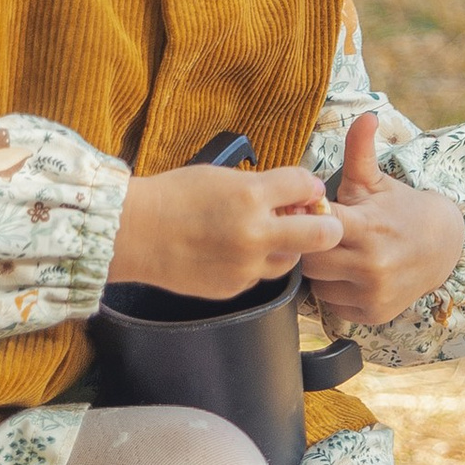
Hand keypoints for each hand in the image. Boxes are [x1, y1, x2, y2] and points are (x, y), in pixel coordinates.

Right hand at [109, 161, 337, 300]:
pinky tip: (237, 252)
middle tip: (326, 224)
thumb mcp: (220, 175)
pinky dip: (257, 265)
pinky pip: (260, 276)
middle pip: (321, 234)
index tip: (308, 190)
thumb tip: (290, 194)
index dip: (310, 186)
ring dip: (289, 248)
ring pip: (291, 261)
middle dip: (328, 226)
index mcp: (250, 195)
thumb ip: (259, 186)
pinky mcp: (234, 288)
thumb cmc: (172, 197)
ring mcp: (246, 265)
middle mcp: (255, 233)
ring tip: (270, 236)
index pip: (305, 185)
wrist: (136, 233)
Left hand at [297, 109, 464, 329]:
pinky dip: (337, 290)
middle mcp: (370, 265)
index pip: (315, 227)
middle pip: (310, 261)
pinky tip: (349, 274)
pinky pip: (334, 305)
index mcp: (367, 228)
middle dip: (311, 246)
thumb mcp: (378, 180)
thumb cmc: (402, 210)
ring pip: (318, 286)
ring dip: (322, 271)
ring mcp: (372, 293)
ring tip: (336, 253)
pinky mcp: (373, 314)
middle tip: (320, 235)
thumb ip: (361, 150)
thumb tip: (365, 115)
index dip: (305, 219)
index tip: (308, 212)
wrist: (445, 247)